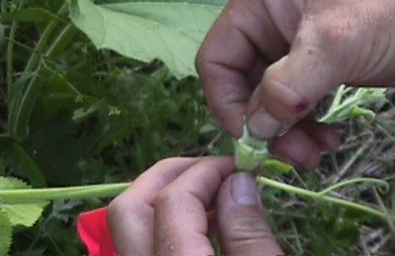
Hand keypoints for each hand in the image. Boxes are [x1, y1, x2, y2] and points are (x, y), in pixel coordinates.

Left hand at [108, 157, 283, 255]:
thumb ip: (250, 235)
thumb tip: (236, 181)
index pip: (173, 203)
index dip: (206, 173)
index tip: (238, 167)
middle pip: (129, 209)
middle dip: (171, 175)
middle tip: (211, 170)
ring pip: (128, 226)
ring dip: (164, 195)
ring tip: (209, 192)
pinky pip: (140, 244)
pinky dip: (165, 221)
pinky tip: (201, 223)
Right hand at [196, 0, 394, 168]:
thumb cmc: (392, 9)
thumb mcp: (334, 46)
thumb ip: (286, 89)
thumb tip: (255, 130)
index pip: (216, 57)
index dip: (225, 101)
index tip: (249, 136)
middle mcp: (267, 20)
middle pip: (243, 84)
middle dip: (266, 123)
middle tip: (296, 154)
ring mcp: (290, 44)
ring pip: (268, 99)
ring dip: (287, 131)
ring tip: (317, 152)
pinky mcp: (314, 65)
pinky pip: (293, 103)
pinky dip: (304, 126)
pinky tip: (328, 140)